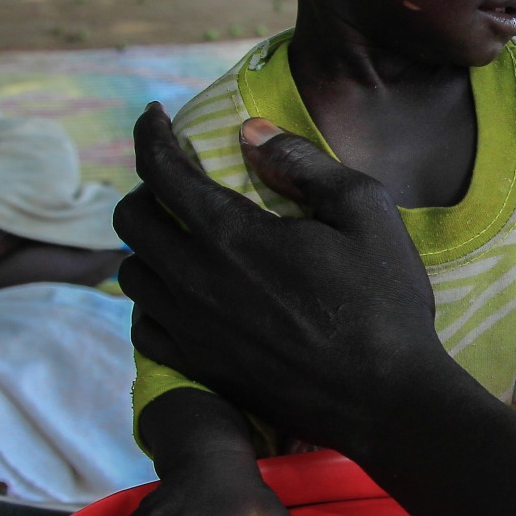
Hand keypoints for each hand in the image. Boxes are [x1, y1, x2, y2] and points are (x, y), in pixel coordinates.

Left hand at [114, 105, 449, 452]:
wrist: (385, 399)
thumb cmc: (384, 301)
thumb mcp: (366, 210)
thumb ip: (304, 164)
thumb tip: (251, 134)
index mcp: (231, 234)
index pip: (159, 169)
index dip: (149, 134)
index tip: (153, 116)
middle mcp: (194, 280)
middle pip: (130, 219)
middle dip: (146, 187)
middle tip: (179, 182)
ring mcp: (191, 329)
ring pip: (131, 273)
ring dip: (148, 245)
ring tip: (182, 238)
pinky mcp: (199, 367)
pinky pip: (143, 326)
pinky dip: (152, 300)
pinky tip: (183, 294)